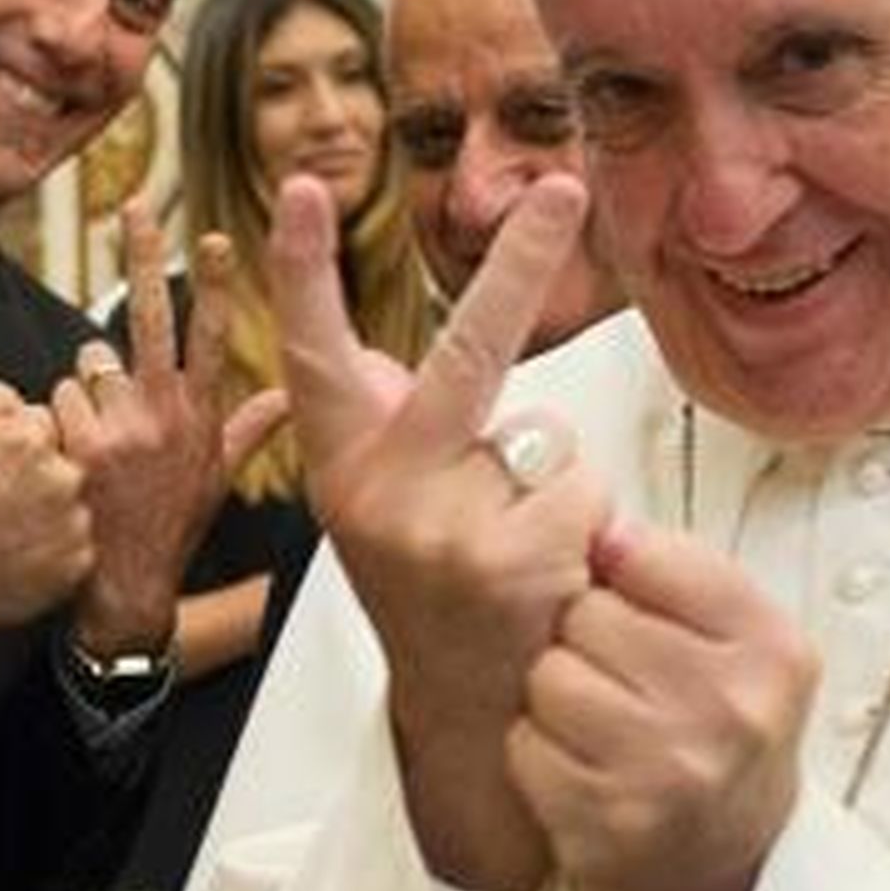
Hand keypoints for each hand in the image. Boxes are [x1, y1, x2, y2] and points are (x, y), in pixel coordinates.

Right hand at [0, 381, 92, 651]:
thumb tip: (23, 402)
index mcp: (32, 437)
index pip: (45, 427)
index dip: (19, 447)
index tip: (0, 468)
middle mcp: (61, 478)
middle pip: (64, 467)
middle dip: (40, 480)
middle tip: (0, 502)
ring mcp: (71, 524)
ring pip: (72, 510)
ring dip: (49, 517)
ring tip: (3, 533)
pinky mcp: (73, 565)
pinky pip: (74, 552)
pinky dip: (52, 555)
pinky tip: (15, 557)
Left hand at [54, 199, 285, 653]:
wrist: (127, 587)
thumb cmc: (171, 530)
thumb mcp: (218, 479)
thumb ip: (251, 428)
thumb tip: (288, 396)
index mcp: (202, 416)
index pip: (214, 335)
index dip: (214, 283)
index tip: (212, 238)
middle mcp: (168, 414)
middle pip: (152, 315)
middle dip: (144, 253)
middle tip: (133, 205)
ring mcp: (125, 430)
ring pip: (90, 361)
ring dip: (86, 385)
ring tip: (98, 431)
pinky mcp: (84, 447)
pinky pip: (59, 397)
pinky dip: (59, 415)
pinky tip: (72, 449)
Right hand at [267, 172, 608, 890]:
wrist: (461, 705)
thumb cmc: (426, 577)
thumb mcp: (380, 499)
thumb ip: (383, 423)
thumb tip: (382, 356)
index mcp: (343, 463)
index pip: (314, 353)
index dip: (305, 269)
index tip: (304, 185)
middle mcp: (378, 492)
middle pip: (465, 354)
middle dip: (520, 263)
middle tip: (563, 186)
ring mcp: (443, 531)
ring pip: (548, 441)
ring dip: (554, 485)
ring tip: (519, 546)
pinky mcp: (510, 566)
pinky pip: (584, 495)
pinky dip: (584, 529)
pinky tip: (548, 579)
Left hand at [508, 520, 817, 890]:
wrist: (730, 878)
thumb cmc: (721, 740)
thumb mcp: (742, 648)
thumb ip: (675, 575)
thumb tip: (593, 525)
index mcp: (770, 648)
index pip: (645, 553)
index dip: (618, 575)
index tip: (630, 604)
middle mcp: (729, 706)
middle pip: (586, 612)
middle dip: (584, 639)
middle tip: (617, 681)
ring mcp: (667, 766)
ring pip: (548, 674)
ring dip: (555, 698)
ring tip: (598, 726)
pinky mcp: (605, 817)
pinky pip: (526, 742)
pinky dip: (538, 754)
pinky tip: (581, 771)